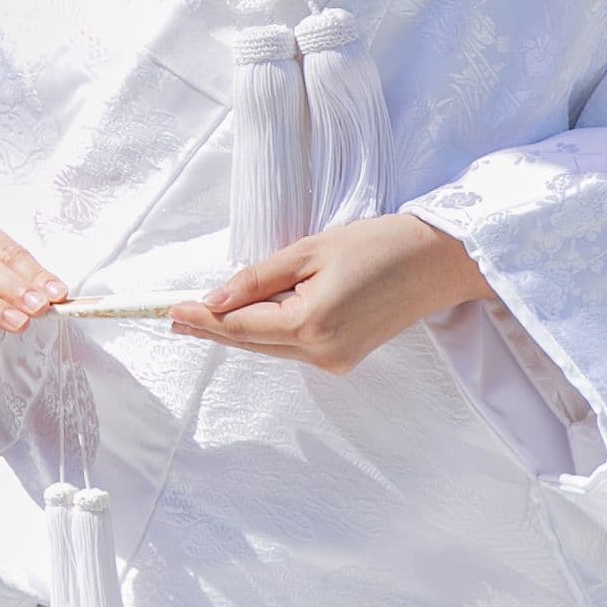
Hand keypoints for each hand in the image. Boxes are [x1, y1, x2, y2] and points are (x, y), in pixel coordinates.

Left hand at [170, 213, 488, 373]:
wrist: (438, 262)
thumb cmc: (377, 245)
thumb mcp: (310, 251)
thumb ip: (258, 278)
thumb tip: (214, 300)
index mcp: (310, 327)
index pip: (240, 328)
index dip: (202, 320)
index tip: (168, 310)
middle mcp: (321, 354)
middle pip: (252, 343)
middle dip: (212, 328)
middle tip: (172, 316)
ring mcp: (335, 361)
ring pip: (271, 347)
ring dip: (237, 331)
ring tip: (198, 316)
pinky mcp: (346, 358)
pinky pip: (292, 346)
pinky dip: (267, 332)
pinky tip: (246, 318)